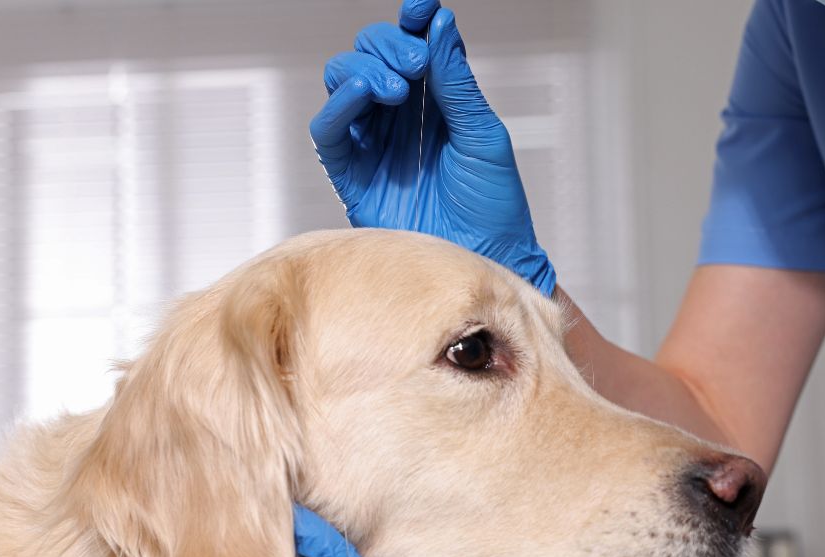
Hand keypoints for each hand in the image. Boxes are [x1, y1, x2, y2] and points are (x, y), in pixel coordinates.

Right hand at [310, 0, 555, 294]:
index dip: (412, 24)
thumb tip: (438, 25)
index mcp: (437, 106)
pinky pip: (331, 134)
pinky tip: (362, 96)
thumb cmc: (494, 208)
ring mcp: (376, 148)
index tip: (420, 8)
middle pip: (372, 59)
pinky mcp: (355, 178)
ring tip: (396, 88)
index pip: (413, 49)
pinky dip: (338, 107)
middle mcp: (403, 122)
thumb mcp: (482, 136)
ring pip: (345, 86)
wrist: (485, 263)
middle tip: (415, 65)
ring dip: (364, 72)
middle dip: (387, 48)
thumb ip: (455, 83)